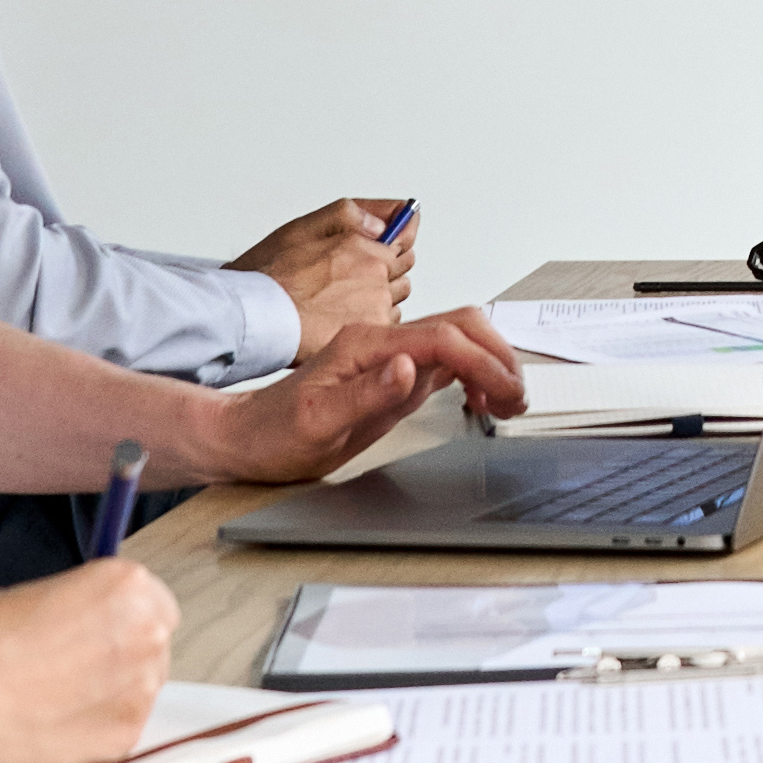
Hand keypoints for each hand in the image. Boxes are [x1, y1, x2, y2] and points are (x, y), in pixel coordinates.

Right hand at [0, 557, 175, 762]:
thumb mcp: (16, 596)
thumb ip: (61, 604)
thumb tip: (62, 617)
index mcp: (124, 585)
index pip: (152, 599)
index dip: (122, 617)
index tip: (100, 629)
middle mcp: (146, 633)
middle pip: (152, 643)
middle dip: (121, 654)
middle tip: (75, 668)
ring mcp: (140, 691)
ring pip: (140, 689)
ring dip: (110, 692)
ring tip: (55, 702)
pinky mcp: (124, 740)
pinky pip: (121, 730)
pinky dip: (95, 730)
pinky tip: (53, 729)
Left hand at [189, 308, 527, 484]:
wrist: (245, 437)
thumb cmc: (274, 432)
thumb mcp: (317, 423)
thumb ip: (367, 395)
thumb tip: (411, 369)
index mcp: (367, 346)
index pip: (443, 338)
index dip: (482, 363)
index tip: (503, 394)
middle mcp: (383, 342)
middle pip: (461, 325)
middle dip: (499, 357)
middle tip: (516, 399)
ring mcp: (390, 355)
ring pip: (460, 338)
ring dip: (492, 363)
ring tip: (507, 401)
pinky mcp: (393, 373)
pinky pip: (446, 359)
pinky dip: (475, 374)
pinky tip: (479, 398)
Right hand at [228, 200, 414, 356]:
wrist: (253, 318)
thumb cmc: (271, 277)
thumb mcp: (303, 228)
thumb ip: (349, 215)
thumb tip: (382, 222)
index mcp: (364, 246)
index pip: (403, 242)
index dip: (387, 248)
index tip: (377, 252)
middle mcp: (376, 275)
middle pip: (401, 272)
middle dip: (383, 273)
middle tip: (346, 281)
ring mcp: (376, 306)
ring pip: (394, 300)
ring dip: (378, 299)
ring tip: (339, 303)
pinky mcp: (370, 333)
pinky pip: (386, 326)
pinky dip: (371, 323)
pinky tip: (341, 321)